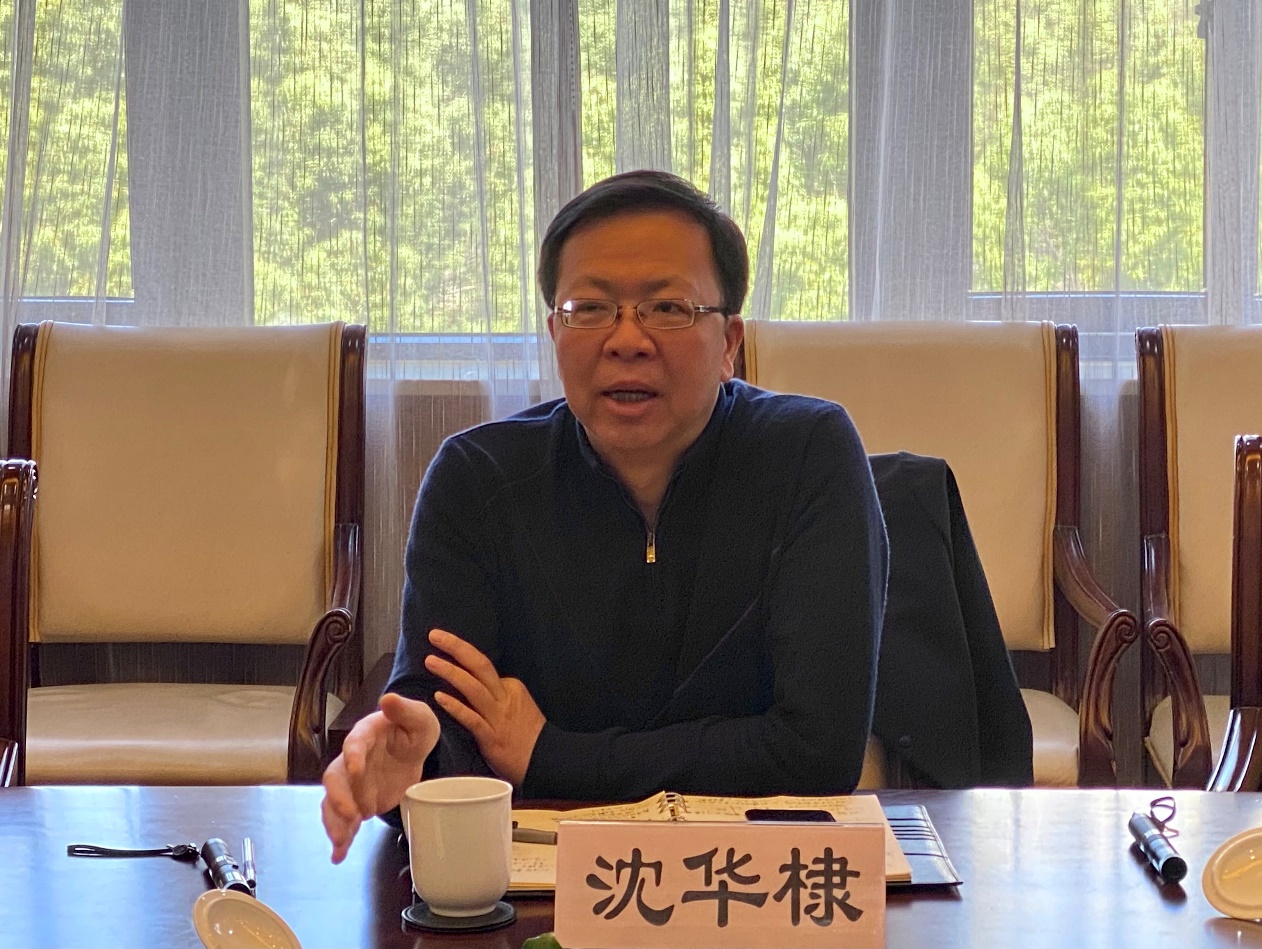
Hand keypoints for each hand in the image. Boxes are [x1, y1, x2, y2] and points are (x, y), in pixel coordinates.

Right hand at [320, 693, 439, 863]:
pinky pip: (344, 822)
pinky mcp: (357, 802)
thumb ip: (405, 710)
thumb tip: (389, 698)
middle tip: (349, 814)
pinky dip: (341, 838)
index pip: (355, 743)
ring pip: (333, 803)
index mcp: (367, 734)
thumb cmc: (413, 729)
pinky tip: (338, 855)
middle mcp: (353, 759)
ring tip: (340, 842)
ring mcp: (353, 784)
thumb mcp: (419, 717)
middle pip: (336, 777)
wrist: (413, 751)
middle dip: (338, 797)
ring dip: (335, 822)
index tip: (355, 769)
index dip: (353, 755)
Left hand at [424, 628, 545, 786]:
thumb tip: (472, 687)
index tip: (443, 646)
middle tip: (435, 635)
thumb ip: (497, 696)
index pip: (484, 667)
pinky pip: (471, 718)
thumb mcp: (517, 706)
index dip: (462, 655)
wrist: (546, 760)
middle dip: (457, 648)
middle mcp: (505, 697)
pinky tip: (439, 697)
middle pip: (480, 665)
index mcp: (511, 688)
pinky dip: (455, 706)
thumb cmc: (528, 736)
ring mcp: (498, 716)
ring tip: (430, 660)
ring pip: (473, 688)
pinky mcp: (491, 737)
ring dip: (451, 672)